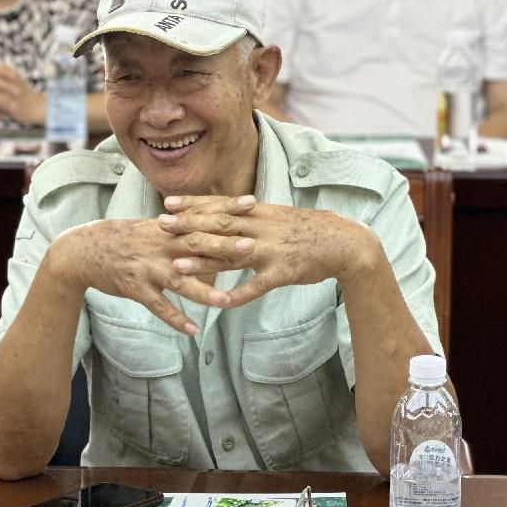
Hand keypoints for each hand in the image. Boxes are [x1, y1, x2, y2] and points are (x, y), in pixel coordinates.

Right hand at [53, 208, 259, 334]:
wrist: (82, 251)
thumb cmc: (123, 239)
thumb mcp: (152, 227)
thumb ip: (180, 225)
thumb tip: (209, 219)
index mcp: (166, 228)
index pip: (201, 215)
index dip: (226, 210)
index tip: (252, 204)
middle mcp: (160, 245)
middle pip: (196, 244)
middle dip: (223, 246)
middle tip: (250, 246)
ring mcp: (148, 268)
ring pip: (179, 280)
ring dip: (203, 291)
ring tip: (225, 300)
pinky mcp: (136, 289)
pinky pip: (158, 306)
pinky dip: (175, 319)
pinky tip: (194, 330)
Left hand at [158, 194, 375, 307]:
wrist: (345, 243)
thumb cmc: (310, 231)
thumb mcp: (279, 218)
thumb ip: (253, 218)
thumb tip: (229, 214)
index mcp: (260, 213)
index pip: (220, 206)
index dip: (193, 204)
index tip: (168, 202)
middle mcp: (261, 228)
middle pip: (219, 226)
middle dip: (188, 225)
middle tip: (160, 225)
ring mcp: (271, 251)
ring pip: (232, 255)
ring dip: (204, 261)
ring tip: (177, 265)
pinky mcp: (283, 272)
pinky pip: (256, 286)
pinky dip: (238, 295)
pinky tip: (219, 304)